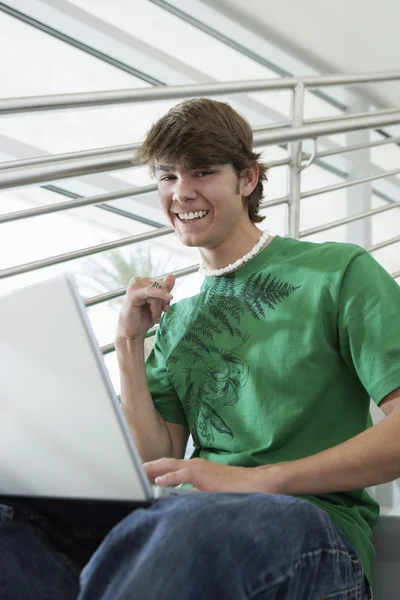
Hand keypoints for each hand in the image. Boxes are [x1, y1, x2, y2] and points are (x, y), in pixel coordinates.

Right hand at [116, 274, 174, 341]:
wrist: (133, 331)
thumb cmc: (144, 317)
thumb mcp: (159, 303)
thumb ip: (165, 289)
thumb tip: (172, 276)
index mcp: (144, 282)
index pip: (163, 283)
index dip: (167, 295)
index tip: (166, 309)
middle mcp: (138, 281)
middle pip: (161, 285)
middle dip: (163, 301)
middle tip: (160, 315)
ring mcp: (134, 286)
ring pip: (157, 290)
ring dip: (158, 307)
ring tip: (154, 317)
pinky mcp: (132, 294)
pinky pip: (150, 291)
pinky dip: (160, 295)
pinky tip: (169, 297)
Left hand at [143, 457, 284, 493]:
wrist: (255, 483)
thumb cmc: (234, 487)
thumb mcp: (210, 489)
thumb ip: (195, 490)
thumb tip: (181, 498)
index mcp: (195, 467)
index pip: (170, 466)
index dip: (154, 468)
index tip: (139, 472)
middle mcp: (195, 464)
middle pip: (166, 462)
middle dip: (148, 466)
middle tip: (130, 469)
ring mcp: (200, 468)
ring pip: (171, 465)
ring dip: (154, 469)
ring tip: (138, 473)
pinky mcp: (205, 476)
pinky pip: (184, 475)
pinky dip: (170, 477)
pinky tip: (159, 481)